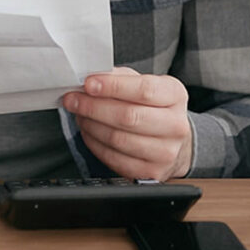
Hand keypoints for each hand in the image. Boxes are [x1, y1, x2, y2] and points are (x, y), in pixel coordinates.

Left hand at [62, 67, 193, 180]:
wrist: (173, 140)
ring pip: (117, 138)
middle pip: (128, 116)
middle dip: (94, 107)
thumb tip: (93, 77)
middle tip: (73, 99)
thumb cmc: (154, 107)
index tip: (89, 84)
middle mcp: (176, 125)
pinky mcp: (150, 172)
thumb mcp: (145, 83)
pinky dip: (94, 143)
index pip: (144, 90)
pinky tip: (89, 132)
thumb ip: (120, 78)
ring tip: (80, 114)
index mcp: (175, 96)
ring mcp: (165, 151)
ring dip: (90, 125)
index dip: (113, 86)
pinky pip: (113, 158)